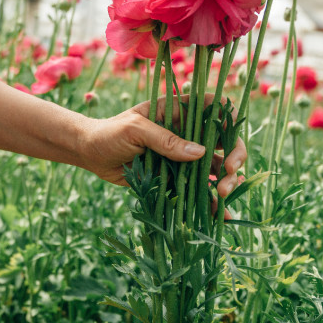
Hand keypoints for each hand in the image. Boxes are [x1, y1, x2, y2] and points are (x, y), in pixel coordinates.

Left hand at [80, 96, 246, 203]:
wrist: (89, 154)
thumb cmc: (109, 133)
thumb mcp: (135, 130)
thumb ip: (165, 140)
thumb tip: (199, 153)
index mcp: (179, 111)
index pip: (215, 107)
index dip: (230, 119)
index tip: (231, 138)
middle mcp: (187, 132)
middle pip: (223, 141)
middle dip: (233, 156)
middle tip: (228, 173)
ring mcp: (183, 156)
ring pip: (215, 167)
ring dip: (225, 180)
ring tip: (222, 194)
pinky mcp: (176, 177)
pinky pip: (198, 188)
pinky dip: (209, 201)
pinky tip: (220, 215)